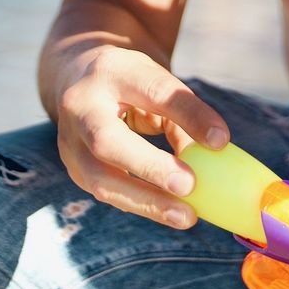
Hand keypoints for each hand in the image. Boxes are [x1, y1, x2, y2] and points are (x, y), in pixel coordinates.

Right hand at [53, 43, 229, 228]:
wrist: (76, 79)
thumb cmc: (130, 82)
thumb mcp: (156, 82)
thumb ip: (183, 113)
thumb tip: (212, 153)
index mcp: (110, 71)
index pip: (154, 92)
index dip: (188, 116)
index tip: (220, 141)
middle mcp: (80, 105)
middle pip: (107, 140)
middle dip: (149, 167)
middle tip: (189, 187)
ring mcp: (68, 140)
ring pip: (100, 179)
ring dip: (146, 202)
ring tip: (186, 216)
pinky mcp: (73, 167)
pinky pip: (106, 192)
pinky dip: (140, 204)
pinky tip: (168, 212)